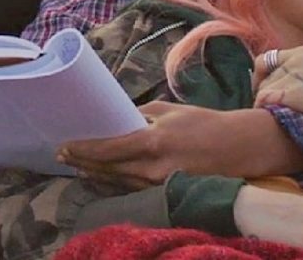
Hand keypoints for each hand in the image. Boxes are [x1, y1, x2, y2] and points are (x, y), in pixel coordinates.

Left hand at [58, 101, 302, 189]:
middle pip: (107, 169)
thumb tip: (119, 118)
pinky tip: (102, 177)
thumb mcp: (172, 111)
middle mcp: (153, 168)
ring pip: (117, 182)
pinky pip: (132, 188)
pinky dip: (114, 182)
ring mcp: (160, 185)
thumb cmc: (206, 123)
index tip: (64, 146)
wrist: (239, 149)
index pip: (108, 149)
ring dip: (95, 174)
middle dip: (82, 162)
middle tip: (62, 156)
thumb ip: (142, 115)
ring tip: (77, 166)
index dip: (83, 149)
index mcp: (154, 141)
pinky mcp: (167, 193)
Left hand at [253, 47, 302, 123]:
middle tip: (266, 106)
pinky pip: (265, 99)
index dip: (265, 74)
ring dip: (265, 102)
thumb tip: (298, 85)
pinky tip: (271, 118)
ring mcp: (293, 74)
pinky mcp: (293, 92)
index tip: (267, 88)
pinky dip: (265, 109)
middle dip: (263, 89)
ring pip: (264, 87)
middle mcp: (295, 59)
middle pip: (264, 73)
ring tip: (270, 115)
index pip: (271, 58)